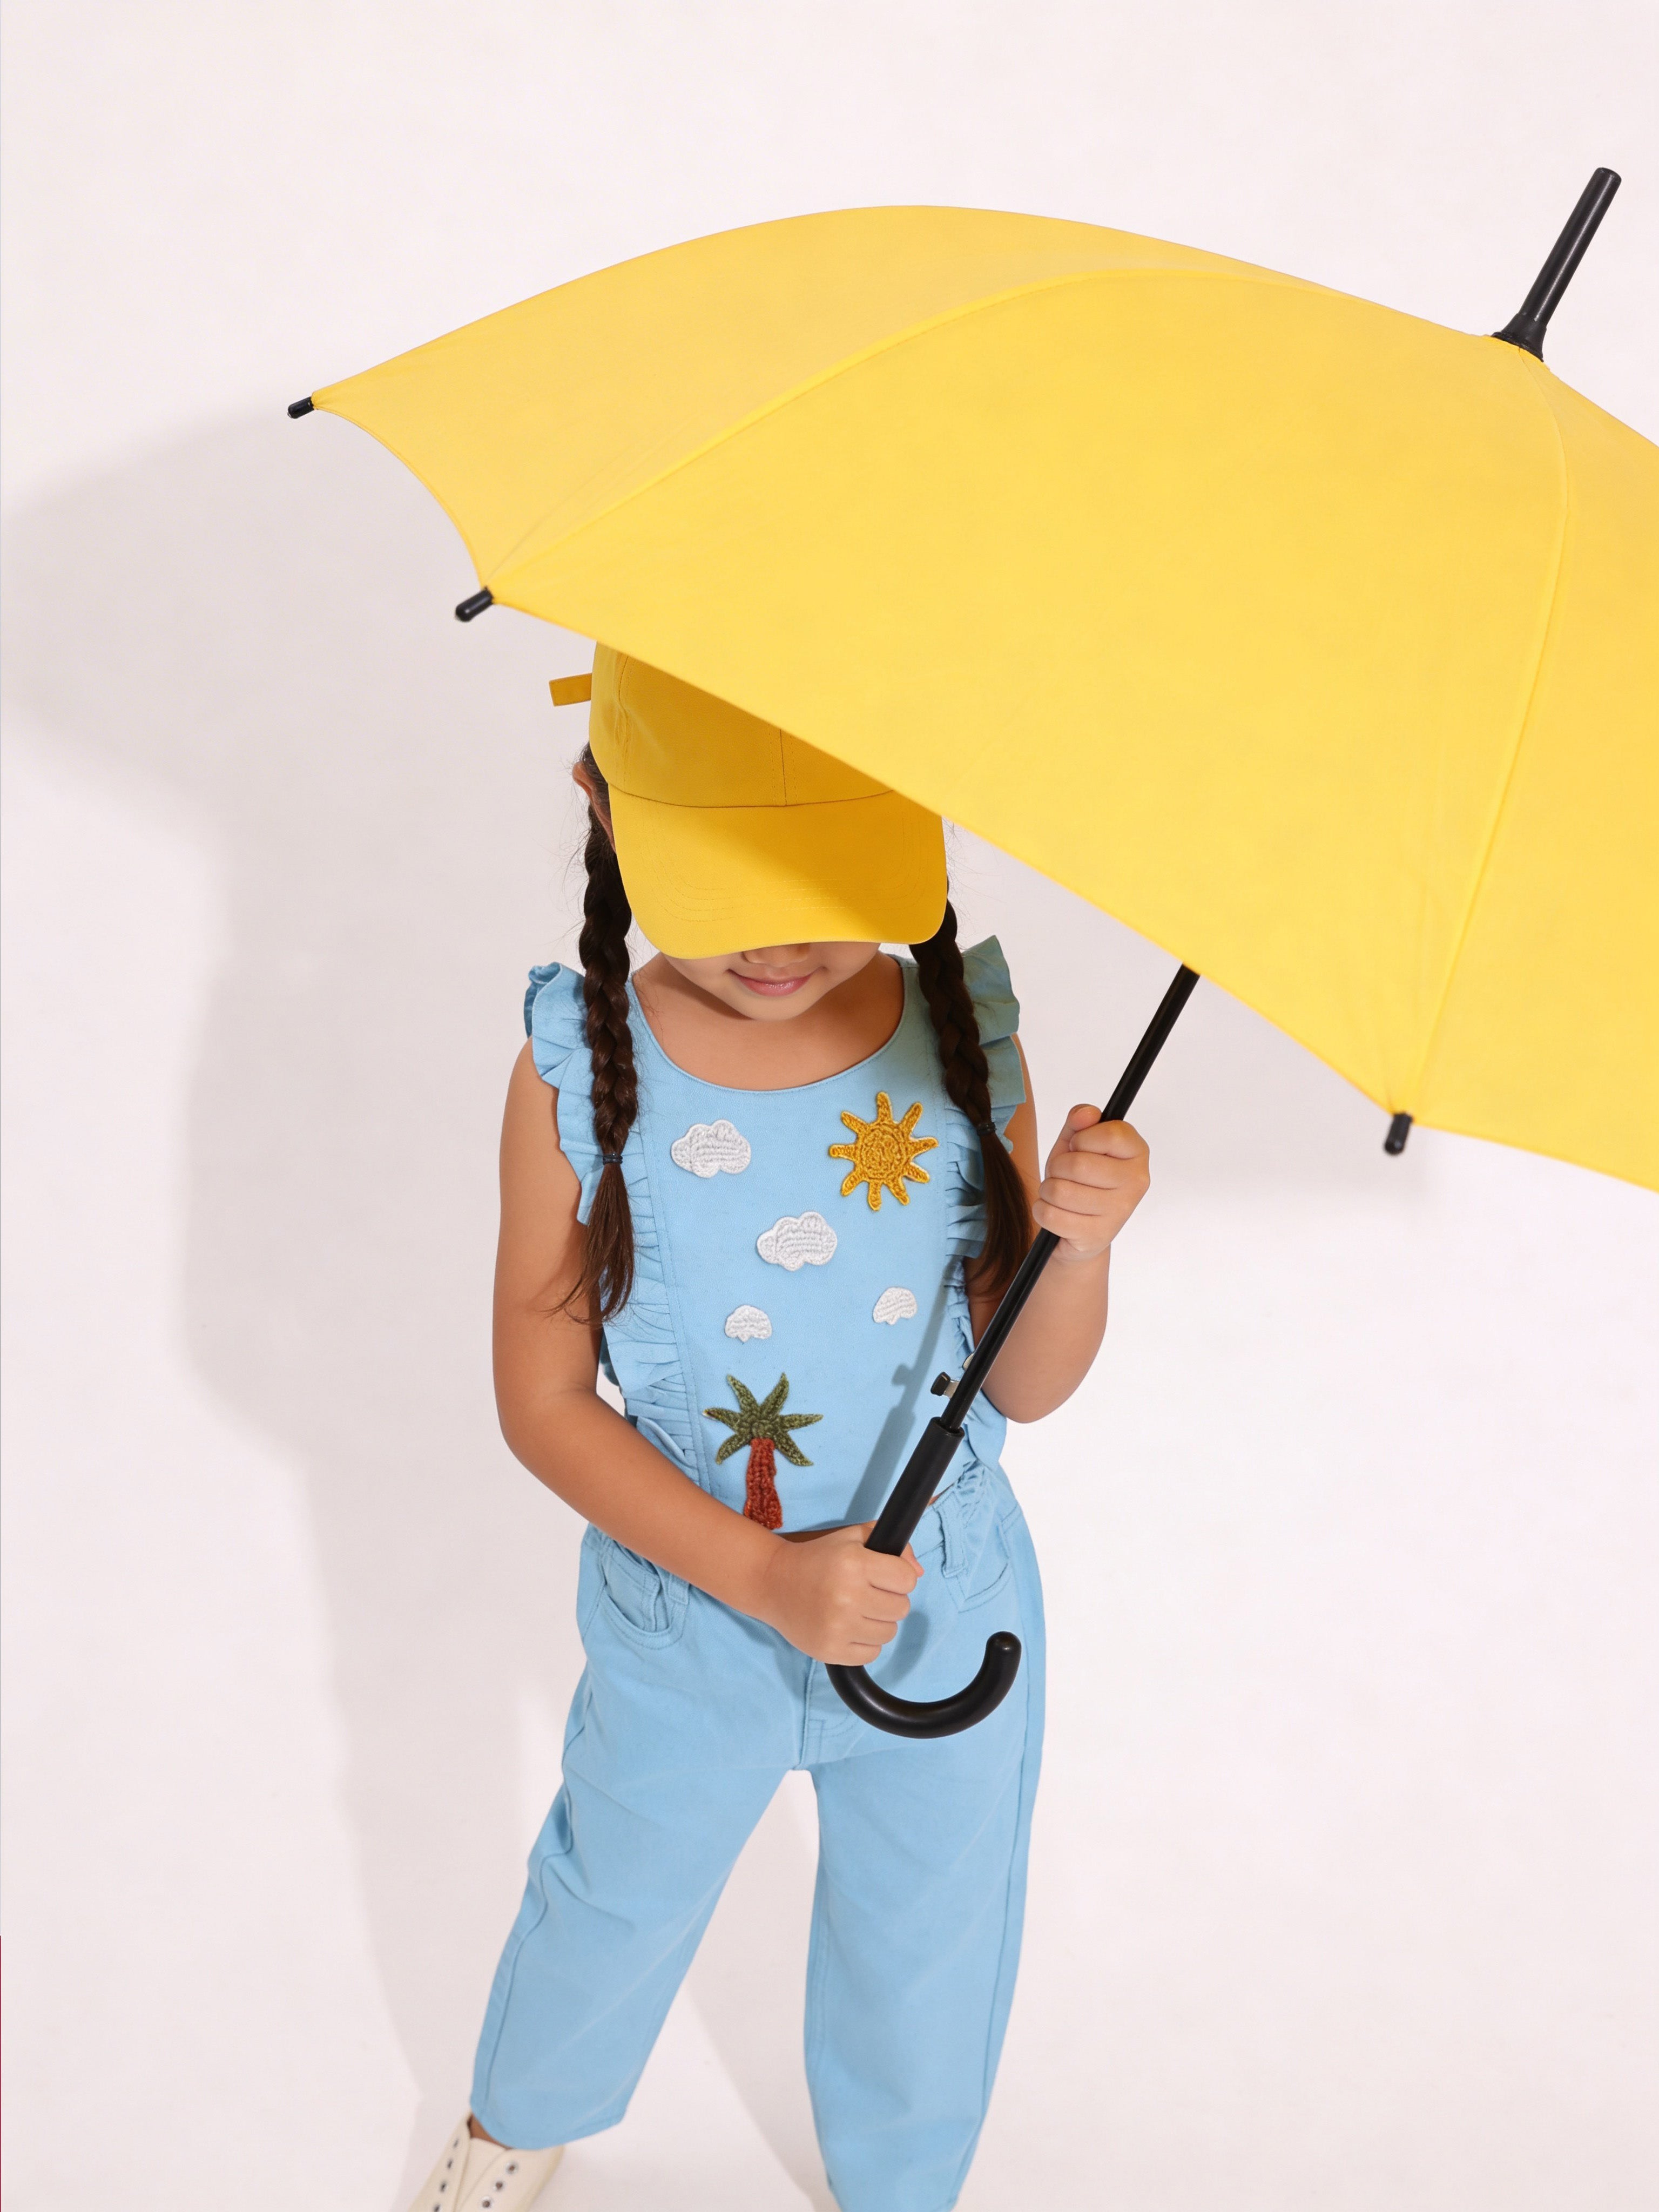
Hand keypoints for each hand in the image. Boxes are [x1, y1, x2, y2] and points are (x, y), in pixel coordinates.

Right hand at [754, 1523, 921, 1663]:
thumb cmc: (817, 1558)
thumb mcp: (852, 1538)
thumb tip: (918, 1572)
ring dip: (878, 1622)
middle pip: (902, 1609)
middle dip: (889, 1600)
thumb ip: (893, 1547)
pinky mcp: (830, 1651)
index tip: (882, 1576)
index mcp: (855, 1564)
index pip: (907, 1580)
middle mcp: (848, 1596)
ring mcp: (838, 1627)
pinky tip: (848, 1627)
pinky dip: (865, 1643)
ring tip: (856, 1610)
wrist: (773, 1583)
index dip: (898, 1577)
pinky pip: (872, 1654)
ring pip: (889, 1633)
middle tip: (867, 1594)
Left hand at [1033, 1107, 1149, 1263]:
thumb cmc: (1080, 1180)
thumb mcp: (1077, 1144)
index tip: (1079, 1147)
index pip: (1109, 1134)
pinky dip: (1042, 1211)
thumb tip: (1085, 1113)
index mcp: (1137, 1152)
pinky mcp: (1097, 1236)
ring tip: (1058, 1193)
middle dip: (1057, 1167)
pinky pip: (1051, 1215)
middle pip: (1078, 1165)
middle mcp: (1136, 1182)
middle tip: (1062, 1173)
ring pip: (1060, 1191)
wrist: (1079, 1229)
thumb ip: (1080, 1122)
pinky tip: (1056, 1211)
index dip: (1081, 1139)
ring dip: (1048, 1190)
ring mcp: (1119, 1212)